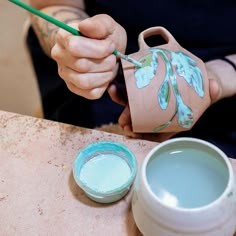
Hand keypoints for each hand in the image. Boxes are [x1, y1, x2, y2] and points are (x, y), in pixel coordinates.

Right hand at [51, 14, 126, 98]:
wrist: (104, 50)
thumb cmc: (104, 37)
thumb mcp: (107, 26)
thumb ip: (99, 24)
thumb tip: (85, 26)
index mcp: (63, 37)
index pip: (75, 47)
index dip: (98, 49)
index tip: (110, 46)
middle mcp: (60, 56)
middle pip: (82, 66)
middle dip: (105, 63)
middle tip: (112, 58)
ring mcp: (66, 74)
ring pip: (84, 82)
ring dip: (104, 75)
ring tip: (109, 67)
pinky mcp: (75, 88)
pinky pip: (91, 93)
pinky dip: (103, 86)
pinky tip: (104, 76)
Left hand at [108, 71, 222, 141]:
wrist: (198, 81)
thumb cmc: (202, 92)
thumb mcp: (208, 93)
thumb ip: (211, 92)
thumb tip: (213, 86)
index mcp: (167, 120)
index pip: (151, 131)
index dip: (140, 133)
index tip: (131, 131)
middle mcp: (155, 112)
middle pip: (137, 117)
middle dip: (127, 119)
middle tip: (123, 119)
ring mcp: (149, 100)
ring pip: (132, 102)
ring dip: (120, 98)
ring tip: (114, 90)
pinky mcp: (146, 86)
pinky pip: (133, 87)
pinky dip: (124, 84)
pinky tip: (118, 79)